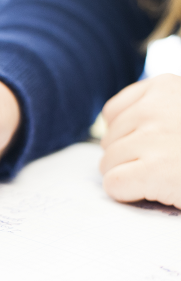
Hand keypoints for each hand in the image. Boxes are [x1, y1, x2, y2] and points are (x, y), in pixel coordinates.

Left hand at [101, 73, 180, 208]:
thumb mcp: (179, 112)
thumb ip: (158, 111)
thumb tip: (112, 132)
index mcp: (165, 86)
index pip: (113, 113)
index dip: (128, 136)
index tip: (155, 146)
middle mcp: (156, 107)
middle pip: (109, 140)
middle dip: (129, 158)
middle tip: (166, 165)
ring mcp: (155, 138)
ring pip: (107, 163)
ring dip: (131, 177)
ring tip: (166, 177)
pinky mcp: (155, 170)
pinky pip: (113, 184)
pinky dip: (128, 194)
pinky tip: (157, 191)